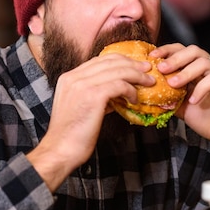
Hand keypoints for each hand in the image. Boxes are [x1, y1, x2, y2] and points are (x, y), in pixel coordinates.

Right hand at [28, 53, 153, 190]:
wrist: (61, 150)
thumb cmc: (72, 134)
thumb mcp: (80, 107)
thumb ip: (95, 95)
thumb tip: (117, 93)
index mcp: (69, 78)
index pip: (99, 60)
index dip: (120, 60)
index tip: (135, 66)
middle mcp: (74, 77)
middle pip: (110, 61)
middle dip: (132, 64)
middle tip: (147, 69)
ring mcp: (82, 85)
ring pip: (117, 70)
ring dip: (137, 75)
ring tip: (148, 82)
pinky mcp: (93, 96)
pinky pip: (119, 85)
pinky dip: (131, 90)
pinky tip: (135, 99)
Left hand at [150, 44, 209, 159]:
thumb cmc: (208, 120)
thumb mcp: (182, 108)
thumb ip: (169, 97)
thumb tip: (150, 92)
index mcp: (198, 70)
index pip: (183, 51)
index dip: (168, 50)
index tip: (152, 57)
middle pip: (194, 51)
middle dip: (175, 58)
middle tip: (161, 68)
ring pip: (204, 62)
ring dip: (186, 72)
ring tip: (173, 84)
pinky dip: (202, 88)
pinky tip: (193, 100)